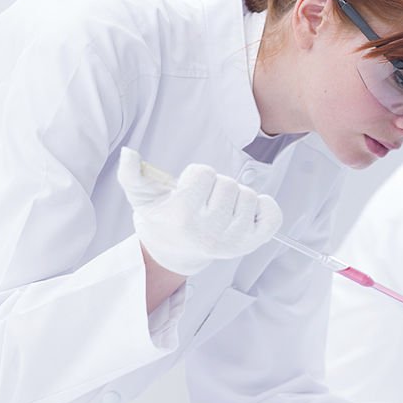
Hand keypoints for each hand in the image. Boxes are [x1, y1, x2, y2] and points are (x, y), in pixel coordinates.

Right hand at [117, 147, 281, 275]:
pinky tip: (248, 210)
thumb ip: (132, 174)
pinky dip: (266, 207)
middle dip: (216, 186)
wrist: (175, 250)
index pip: (205, 173)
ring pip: (249, 196)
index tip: (188, 190)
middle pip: (228, 183)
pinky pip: (273, 216)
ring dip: (236, 197)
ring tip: (219, 208)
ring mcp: (233, 239)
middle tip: (204, 201)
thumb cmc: (162, 218)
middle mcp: (210, 231)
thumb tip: (129, 153)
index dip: (197, 176)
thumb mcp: (143, 197)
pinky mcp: (251, 243)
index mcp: (183, 216)